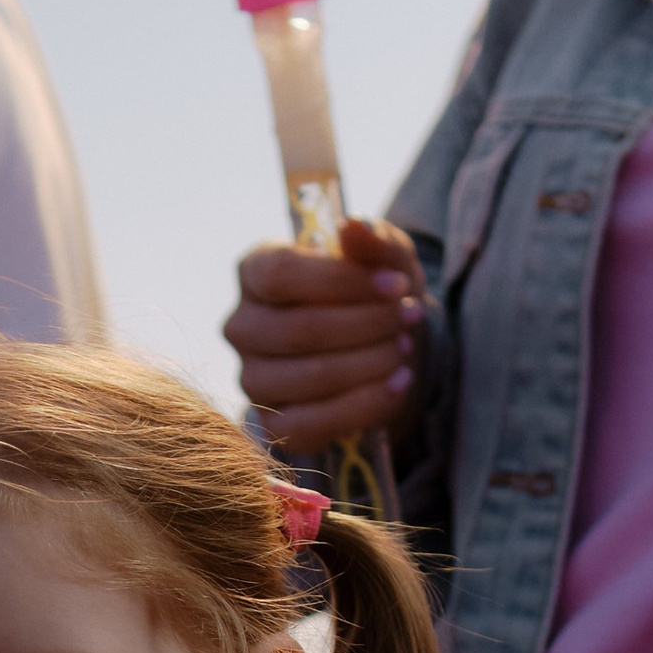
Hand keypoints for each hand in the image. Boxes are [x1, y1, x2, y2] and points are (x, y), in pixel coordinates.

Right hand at [224, 215, 424, 457]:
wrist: (384, 349)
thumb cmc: (374, 294)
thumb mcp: (386, 258)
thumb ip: (374, 240)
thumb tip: (354, 227)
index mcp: (255, 271)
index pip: (281, 275)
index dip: (342, 281)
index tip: (397, 283)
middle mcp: (242, 326)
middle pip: (300, 329)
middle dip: (368, 324)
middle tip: (410, 316)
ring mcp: (252, 379)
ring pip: (311, 377)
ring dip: (372, 362)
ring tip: (405, 347)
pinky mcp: (272, 425)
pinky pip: (312, 425)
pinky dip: (365, 405)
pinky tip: (398, 383)